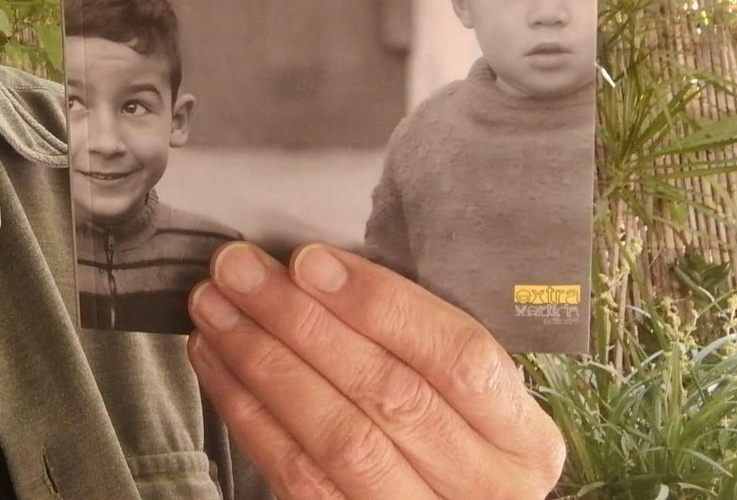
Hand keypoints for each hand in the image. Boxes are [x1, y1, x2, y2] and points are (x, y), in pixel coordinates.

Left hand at [187, 242, 564, 499]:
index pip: (459, 357)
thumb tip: (317, 267)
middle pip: (388, 393)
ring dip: (263, 360)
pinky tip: (215, 361)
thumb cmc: (447, 430)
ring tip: (215, 307)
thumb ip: (415, 340)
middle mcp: (482, 487)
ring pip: (337, 436)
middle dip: (300, 321)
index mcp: (522, 439)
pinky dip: (247, 409)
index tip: (310, 260)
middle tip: (238, 269)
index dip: (380, 304)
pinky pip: (296, 473)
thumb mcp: (465, 394)